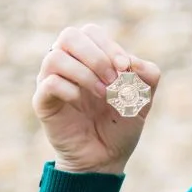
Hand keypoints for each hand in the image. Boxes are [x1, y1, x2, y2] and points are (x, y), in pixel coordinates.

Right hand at [32, 23, 160, 174]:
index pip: (91, 32)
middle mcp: (67, 65)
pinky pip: (49, 83)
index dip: (110, 47)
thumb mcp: (143, 100)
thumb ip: (149, 77)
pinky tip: (81, 104)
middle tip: (113, 81)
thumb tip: (134, 63)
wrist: (106, 158)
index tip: (126, 69)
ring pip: (55, 56)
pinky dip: (70, 90)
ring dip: (85, 74)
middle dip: (96, 56)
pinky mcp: (43, 102)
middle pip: (69, 36)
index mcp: (89, 58)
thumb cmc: (120, 126)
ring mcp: (51, 81)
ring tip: (103, 95)